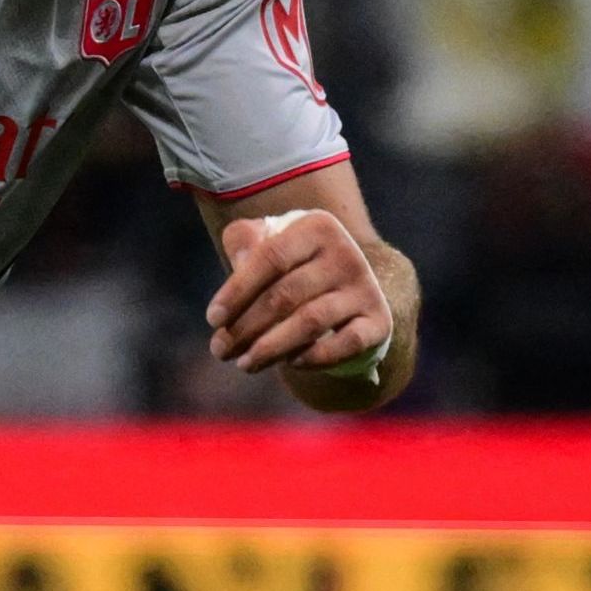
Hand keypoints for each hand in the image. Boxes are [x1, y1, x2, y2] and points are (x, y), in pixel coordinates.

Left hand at [208, 209, 390, 382]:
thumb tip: (239, 261)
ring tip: (245, 364)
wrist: (346, 288)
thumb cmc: (292, 266)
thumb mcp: (268, 242)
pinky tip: (289, 363)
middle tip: (221, 351)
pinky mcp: (378, 322)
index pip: (270, 257)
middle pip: (285, 295)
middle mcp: (346, 253)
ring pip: (310, 322)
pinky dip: (314, 357)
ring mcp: (365, 288)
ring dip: (271, 348)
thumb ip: (245, 241)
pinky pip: (344, 344)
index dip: (237, 291)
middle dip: (247, 327)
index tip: (212, 319)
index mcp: (317, 226)